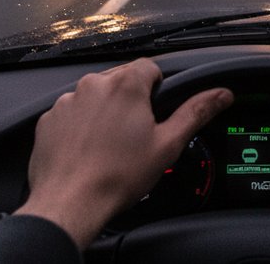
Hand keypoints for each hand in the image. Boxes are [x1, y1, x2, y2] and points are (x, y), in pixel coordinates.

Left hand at [15, 58, 232, 248]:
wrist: (69, 202)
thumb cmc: (117, 176)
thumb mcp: (168, 145)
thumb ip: (196, 112)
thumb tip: (220, 94)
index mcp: (126, 85)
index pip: (149, 67)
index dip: (157, 89)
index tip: (156, 111)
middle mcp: (93, 85)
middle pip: (121, 81)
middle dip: (130, 102)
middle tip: (135, 135)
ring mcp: (67, 100)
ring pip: (94, 97)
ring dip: (104, 113)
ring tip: (109, 147)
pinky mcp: (49, 118)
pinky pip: (71, 113)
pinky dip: (80, 126)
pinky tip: (88, 151)